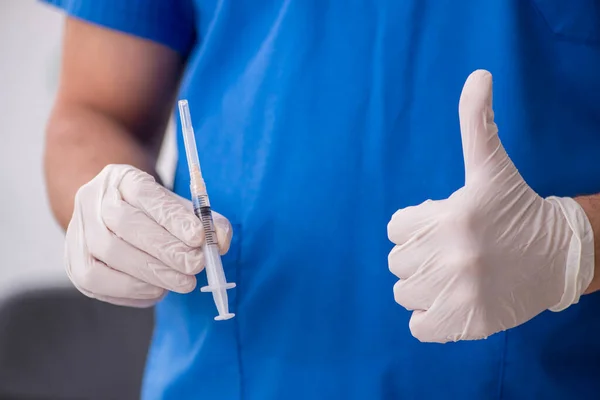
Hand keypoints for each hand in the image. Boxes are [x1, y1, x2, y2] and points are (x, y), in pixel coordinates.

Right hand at [65, 164, 231, 306]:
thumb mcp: (182, 207)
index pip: (144, 193)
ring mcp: (78, 229)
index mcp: (122, 177)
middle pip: (124, 224)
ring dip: (151, 273)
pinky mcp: (74, 261)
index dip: (172, 217)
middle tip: (196, 266)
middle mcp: (93, 198)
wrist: (113, 215)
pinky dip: (131, 289)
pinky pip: (96, 279)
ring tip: (184, 282)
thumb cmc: (155, 214)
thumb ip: (207, 222)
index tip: (199, 238)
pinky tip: (158, 291)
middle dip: (165, 250)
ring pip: (108, 252)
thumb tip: (222, 241)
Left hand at [387, 70, 594, 342]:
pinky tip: (451, 300)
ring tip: (451, 275)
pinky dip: (428, 317)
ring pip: (404, 292)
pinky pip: (419, 326)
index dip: (415, 226)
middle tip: (449, 250)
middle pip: (397, 262)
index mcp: (450, 216)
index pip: (395, 227)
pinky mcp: (466, 323)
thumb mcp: (492, 165)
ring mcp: (458, 293)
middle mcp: (451, 256)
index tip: (441, 224)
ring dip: (421, 285)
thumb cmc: (517, 208)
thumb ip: (477, 122)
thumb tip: (479, 75)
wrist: (559, 255)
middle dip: (418, 254)